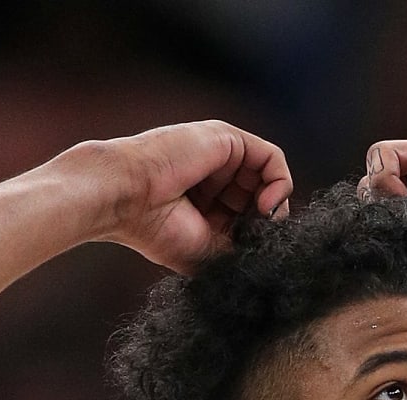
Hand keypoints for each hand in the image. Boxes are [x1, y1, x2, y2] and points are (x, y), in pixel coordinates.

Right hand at [88, 121, 293, 273]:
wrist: (126, 196)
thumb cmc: (154, 228)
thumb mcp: (206, 252)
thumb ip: (239, 248)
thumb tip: (272, 249)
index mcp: (206, 206)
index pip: (249, 219)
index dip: (258, 236)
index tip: (252, 250)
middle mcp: (215, 179)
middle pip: (262, 197)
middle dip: (266, 221)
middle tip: (258, 237)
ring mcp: (221, 157)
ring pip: (269, 178)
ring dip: (275, 205)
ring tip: (261, 221)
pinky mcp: (228, 139)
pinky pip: (272, 158)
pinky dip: (280, 183)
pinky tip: (266, 204)